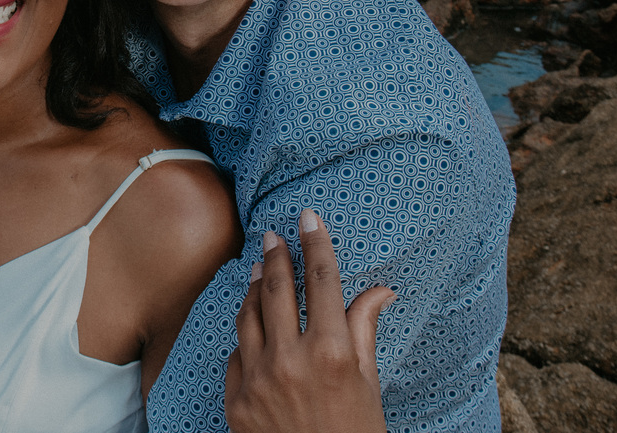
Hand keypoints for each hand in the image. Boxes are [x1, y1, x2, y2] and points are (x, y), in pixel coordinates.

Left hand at [225, 209, 394, 432]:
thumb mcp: (369, 385)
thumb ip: (364, 331)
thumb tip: (381, 290)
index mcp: (332, 353)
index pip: (322, 281)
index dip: (315, 243)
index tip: (309, 217)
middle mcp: (292, 360)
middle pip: (277, 287)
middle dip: (275, 256)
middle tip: (273, 236)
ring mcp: (258, 379)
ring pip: (247, 314)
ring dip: (252, 288)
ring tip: (258, 271)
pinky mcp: (235, 398)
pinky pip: (236, 351)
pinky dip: (246, 334)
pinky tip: (252, 325)